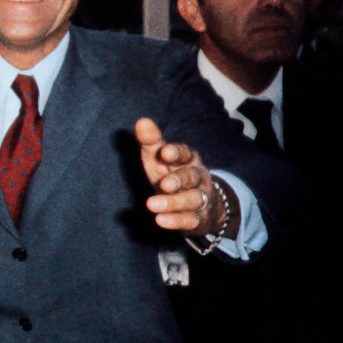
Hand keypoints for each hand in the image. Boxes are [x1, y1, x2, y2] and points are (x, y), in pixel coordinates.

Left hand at [135, 118, 221, 233]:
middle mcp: (198, 178)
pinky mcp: (198, 219)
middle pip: (191, 177)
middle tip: (164, 184)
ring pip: (191, 199)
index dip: (177, 153)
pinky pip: (190, 220)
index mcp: (189, 160)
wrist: (201, 205)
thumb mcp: (160, 158)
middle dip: (178, 180)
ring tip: (151, 204)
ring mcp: (201, 199)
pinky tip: (160, 220)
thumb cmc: (172, 174)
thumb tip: (142, 121)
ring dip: (173, 202)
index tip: (164, 152)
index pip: (186, 153)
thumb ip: (151, 141)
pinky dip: (176, 221)